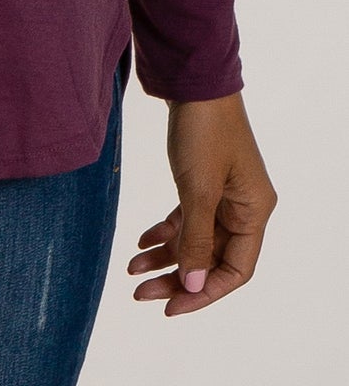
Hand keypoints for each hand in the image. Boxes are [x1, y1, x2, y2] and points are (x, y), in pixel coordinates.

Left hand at [128, 90, 276, 315]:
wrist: (191, 78)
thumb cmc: (202, 130)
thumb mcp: (197, 189)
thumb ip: (196, 239)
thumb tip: (194, 284)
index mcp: (254, 211)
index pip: (236, 270)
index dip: (204, 292)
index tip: (170, 307)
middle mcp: (243, 206)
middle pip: (212, 258)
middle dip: (177, 277)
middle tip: (140, 293)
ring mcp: (222, 193)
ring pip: (195, 239)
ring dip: (166, 256)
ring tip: (131, 271)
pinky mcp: (202, 180)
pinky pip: (185, 218)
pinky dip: (164, 231)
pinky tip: (140, 242)